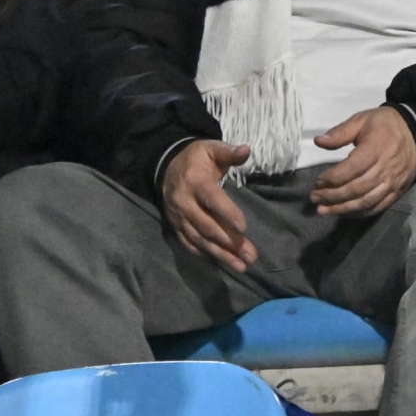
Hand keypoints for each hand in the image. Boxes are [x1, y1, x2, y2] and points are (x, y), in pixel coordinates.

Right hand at [161, 140, 257, 271]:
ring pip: (199, 239)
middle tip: (250, 256)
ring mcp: (178, 217)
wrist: (165, 167)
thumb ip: (228, 152)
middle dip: (229, 242)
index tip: (244, 228)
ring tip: (241, 266)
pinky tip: (221, 262)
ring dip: (220, 254)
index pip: (212, 200)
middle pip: (207, 225)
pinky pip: (189, 243)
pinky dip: (205, 254)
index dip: (227, 214)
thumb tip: (246, 150)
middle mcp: (184, 202)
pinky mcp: (175, 226)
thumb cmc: (196, 159)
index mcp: (195, 181)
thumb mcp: (211, 149)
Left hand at [309, 107, 415, 216]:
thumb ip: (340, 132)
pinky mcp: (398, 191)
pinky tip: (344, 212)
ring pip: (366, 201)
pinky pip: (378, 207)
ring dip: (343, 208)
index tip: (317, 181)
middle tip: (315, 198)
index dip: (333, 177)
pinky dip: (359, 212)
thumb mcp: (361, 120)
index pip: (352, 168)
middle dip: (333, 196)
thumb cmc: (383, 125)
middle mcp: (387, 168)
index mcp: (377, 147)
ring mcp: (394, 182)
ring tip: (324, 210)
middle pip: (357, 188)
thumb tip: (318, 141)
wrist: (414, 130)